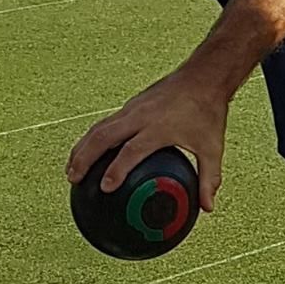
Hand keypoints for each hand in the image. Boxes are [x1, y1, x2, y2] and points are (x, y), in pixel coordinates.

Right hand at [69, 68, 228, 210]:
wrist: (203, 75)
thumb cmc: (208, 111)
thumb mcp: (213, 147)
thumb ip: (209, 177)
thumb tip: (208, 208)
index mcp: (158, 126)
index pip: (131, 150)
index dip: (116, 169)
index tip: (104, 187)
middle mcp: (140, 116)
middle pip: (103, 136)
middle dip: (84, 158)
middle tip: (73, 179)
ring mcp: (132, 108)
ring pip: (99, 128)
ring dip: (82, 147)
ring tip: (71, 169)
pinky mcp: (131, 104)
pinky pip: (105, 122)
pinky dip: (92, 137)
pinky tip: (87, 152)